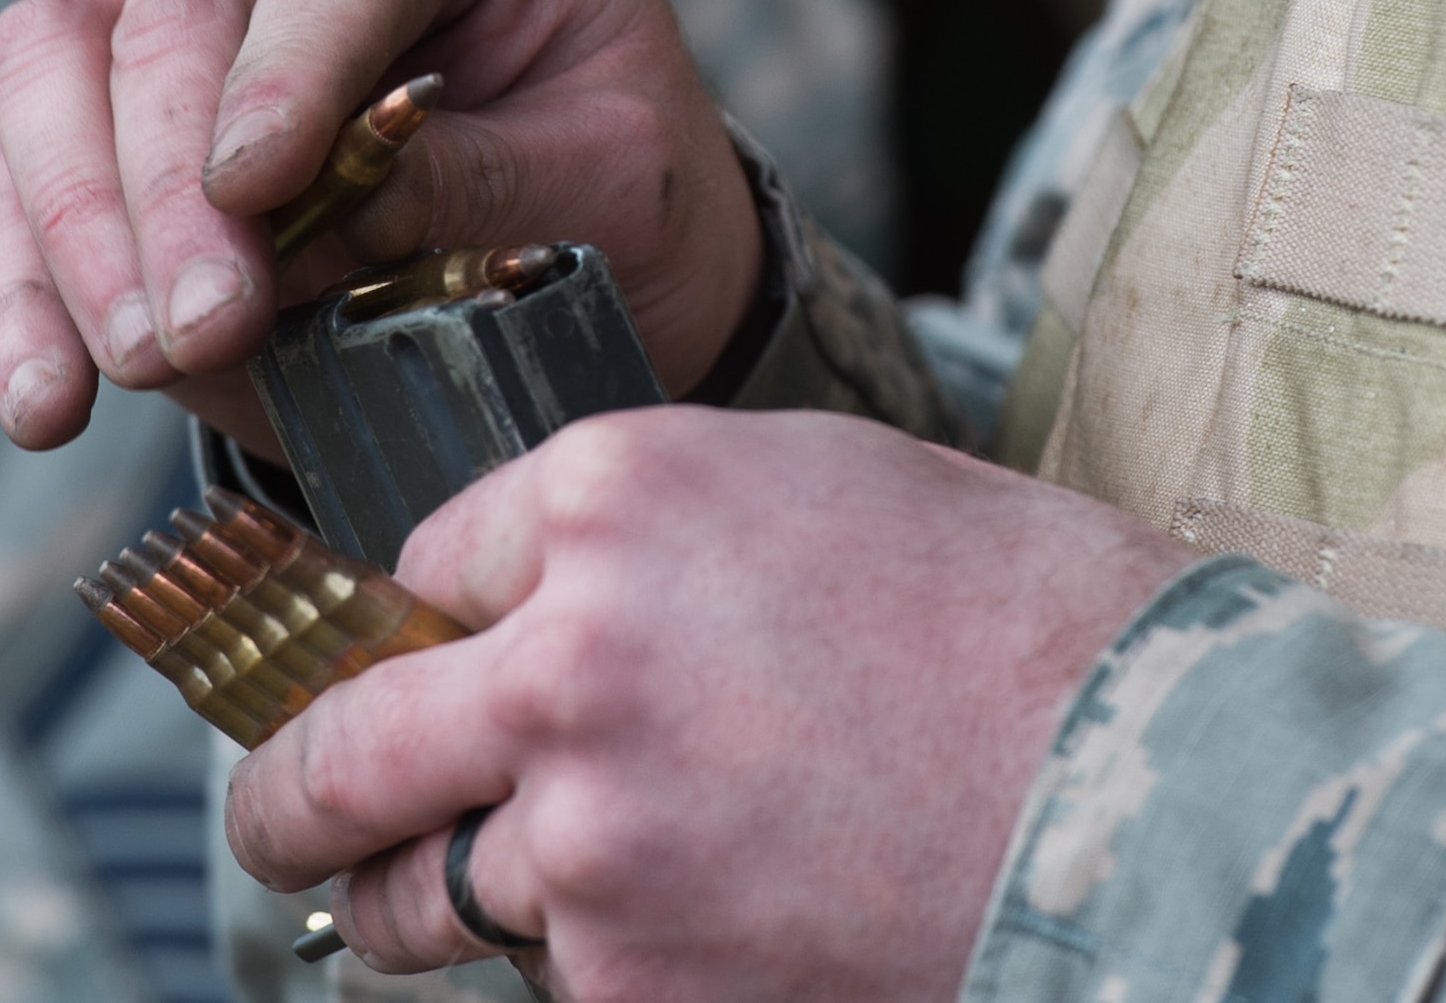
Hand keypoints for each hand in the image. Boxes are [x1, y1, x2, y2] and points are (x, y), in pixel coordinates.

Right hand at [0, 0, 760, 451]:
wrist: (578, 208)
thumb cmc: (608, 161)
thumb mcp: (604, 173)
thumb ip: (470, 180)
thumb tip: (316, 226)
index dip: (289, 66)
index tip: (258, 187)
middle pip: (171, 9)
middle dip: (172, 183)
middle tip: (206, 327)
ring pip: (54, 68)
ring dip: (80, 233)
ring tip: (135, 367)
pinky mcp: (101, 104)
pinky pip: (22, 180)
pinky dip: (28, 297)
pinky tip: (49, 403)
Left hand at [224, 408, 1196, 1000]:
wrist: (1159, 787)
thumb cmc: (1014, 619)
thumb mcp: (811, 491)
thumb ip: (637, 535)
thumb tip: (524, 598)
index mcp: (613, 500)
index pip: (421, 564)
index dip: (434, 617)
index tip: (431, 657)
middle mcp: (567, 659)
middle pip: (339, 752)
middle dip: (292, 797)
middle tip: (286, 818)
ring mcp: (592, 840)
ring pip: (421, 896)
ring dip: (439, 893)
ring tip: (513, 888)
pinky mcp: (631, 986)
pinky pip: (547, 979)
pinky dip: (589, 962)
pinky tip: (700, 919)